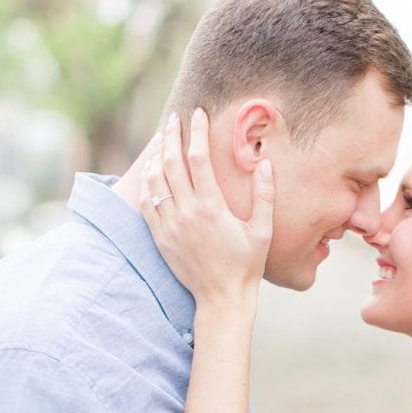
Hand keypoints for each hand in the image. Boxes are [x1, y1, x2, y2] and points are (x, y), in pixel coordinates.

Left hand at [139, 108, 273, 304]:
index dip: (197, 133)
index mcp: (212, 207)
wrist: (220, 298)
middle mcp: (186, 213)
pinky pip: (147, 204)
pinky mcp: (159, 238)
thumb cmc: (246, 264)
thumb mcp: (262, 230)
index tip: (198, 114)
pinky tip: (151, 172)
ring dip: (155, 157)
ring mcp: (169, 226)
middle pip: (171, 164)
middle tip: (173, 120)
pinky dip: (147, 184)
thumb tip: (264, 164)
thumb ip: (265, 196)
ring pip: (154, 182)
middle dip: (172, 137)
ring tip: (161, 140)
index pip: (198, 159)